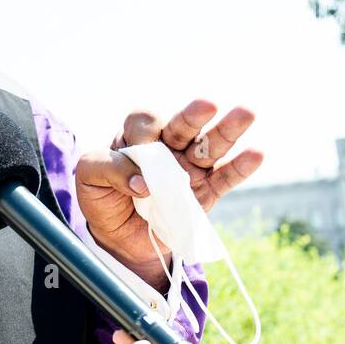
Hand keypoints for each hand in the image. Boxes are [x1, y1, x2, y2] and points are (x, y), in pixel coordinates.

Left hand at [74, 100, 262, 286]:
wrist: (119, 237)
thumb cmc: (103, 198)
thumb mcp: (88, 179)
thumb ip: (106, 168)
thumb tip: (142, 181)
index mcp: (137, 136)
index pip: (145, 121)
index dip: (144, 133)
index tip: (140, 153)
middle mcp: (168, 146)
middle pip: (184, 125)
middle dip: (194, 115)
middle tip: (206, 105)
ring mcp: (190, 168)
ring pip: (210, 145)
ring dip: (228, 130)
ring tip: (247, 113)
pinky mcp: (205, 193)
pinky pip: (225, 178)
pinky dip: (241, 167)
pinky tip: (256, 154)